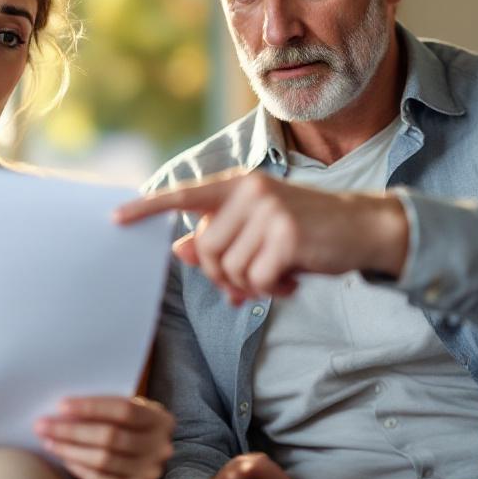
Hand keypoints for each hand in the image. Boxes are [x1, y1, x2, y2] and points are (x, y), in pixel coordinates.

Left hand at [34, 396, 174, 478]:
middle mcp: (160, 447)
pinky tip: (63, 459)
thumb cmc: (124, 433)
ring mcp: (149, 472)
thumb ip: (104, 411)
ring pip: (103, 459)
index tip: (60, 406)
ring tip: (48, 442)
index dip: (91, 407)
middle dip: (72, 430)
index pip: (124, 409)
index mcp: (160, 419)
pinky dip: (79, 468)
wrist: (136, 472)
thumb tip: (63, 409)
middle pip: (110, 436)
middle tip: (43, 426)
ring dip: (70, 450)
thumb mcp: (124, 418)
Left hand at [115, 170, 408, 304]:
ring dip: (252, 286)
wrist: (363, 229)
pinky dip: (272, 291)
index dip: (147, 209)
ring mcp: (268, 210)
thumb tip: (178, 251)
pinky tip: (292, 282)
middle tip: (254, 282)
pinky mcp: (287, 234)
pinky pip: (257, 280)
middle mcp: (249, 191)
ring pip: (230, 269)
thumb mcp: (260, 232)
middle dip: (225, 276)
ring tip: (280, 277)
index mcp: (238, 186)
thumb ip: (220, 239)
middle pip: (206, 251)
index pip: (184, 196)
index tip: (114, 219)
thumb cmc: (307, 233)